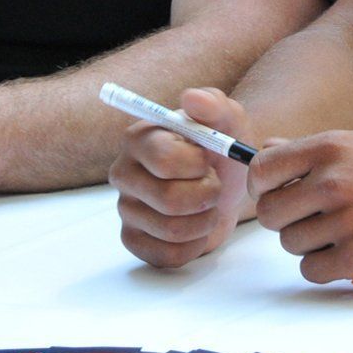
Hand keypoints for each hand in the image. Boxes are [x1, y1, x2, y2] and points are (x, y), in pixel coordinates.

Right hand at [109, 87, 252, 268]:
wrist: (226, 186)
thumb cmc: (221, 150)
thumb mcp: (228, 121)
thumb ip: (215, 104)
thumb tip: (191, 97)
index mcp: (139, 138)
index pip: (165, 160)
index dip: (198, 166)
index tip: (208, 160)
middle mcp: (123, 172)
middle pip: (168, 200)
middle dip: (206, 197)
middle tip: (213, 186)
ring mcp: (125, 208)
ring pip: (170, 230)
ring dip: (204, 221)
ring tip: (208, 206)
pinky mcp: (133, 239)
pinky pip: (166, 255)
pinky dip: (193, 244)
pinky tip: (196, 227)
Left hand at [250, 129, 352, 284]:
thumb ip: (311, 150)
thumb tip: (265, 150)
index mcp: (330, 148)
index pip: (263, 169)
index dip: (263, 187)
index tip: (276, 194)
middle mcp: (334, 182)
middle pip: (271, 214)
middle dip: (285, 220)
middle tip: (311, 219)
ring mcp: (347, 220)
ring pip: (291, 244)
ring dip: (309, 244)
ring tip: (340, 233)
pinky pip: (312, 270)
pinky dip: (325, 267)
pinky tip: (348, 253)